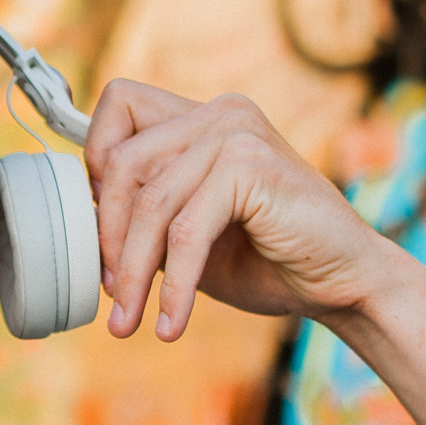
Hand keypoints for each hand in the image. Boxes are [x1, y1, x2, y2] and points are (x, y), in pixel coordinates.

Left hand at [83, 80, 404, 339]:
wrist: (344, 283)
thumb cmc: (267, 260)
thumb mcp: (187, 234)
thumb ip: (145, 215)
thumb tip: (81, 224)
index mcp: (200, 118)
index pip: (118, 103)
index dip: (96, 161)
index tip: (102, 225)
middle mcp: (218, 113)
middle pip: (123, 161)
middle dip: (109, 237)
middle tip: (113, 295)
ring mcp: (237, 132)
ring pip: (150, 202)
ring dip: (134, 272)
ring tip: (130, 321)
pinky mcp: (252, 166)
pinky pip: (186, 231)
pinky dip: (173, 284)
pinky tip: (172, 322)